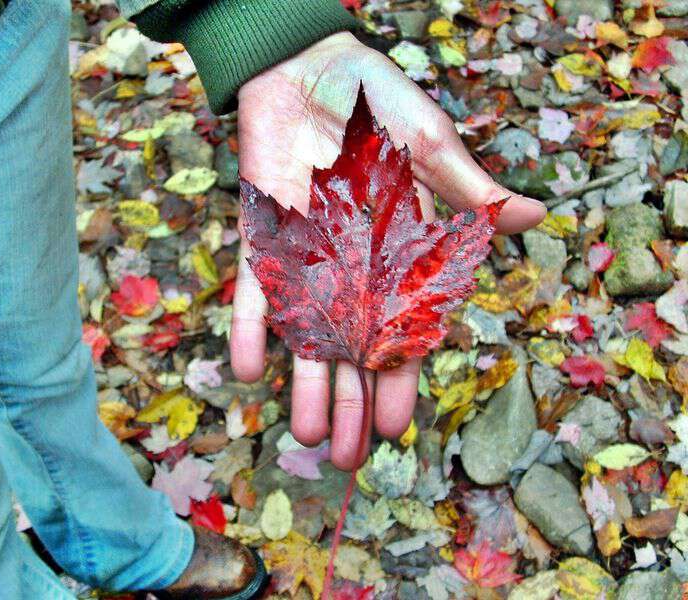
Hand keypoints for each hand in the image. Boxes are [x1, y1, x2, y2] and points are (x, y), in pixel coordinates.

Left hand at [230, 32, 545, 469]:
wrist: (308, 69)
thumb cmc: (376, 103)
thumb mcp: (427, 143)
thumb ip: (466, 186)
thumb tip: (531, 215)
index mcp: (399, 258)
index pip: (403, 332)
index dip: (398, 381)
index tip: (396, 428)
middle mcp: (352, 272)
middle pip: (352, 352)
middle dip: (351, 405)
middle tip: (347, 459)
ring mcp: (306, 262)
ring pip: (305, 337)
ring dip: (304, 386)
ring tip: (306, 436)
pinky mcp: (264, 243)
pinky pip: (256, 295)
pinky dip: (251, 329)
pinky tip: (251, 371)